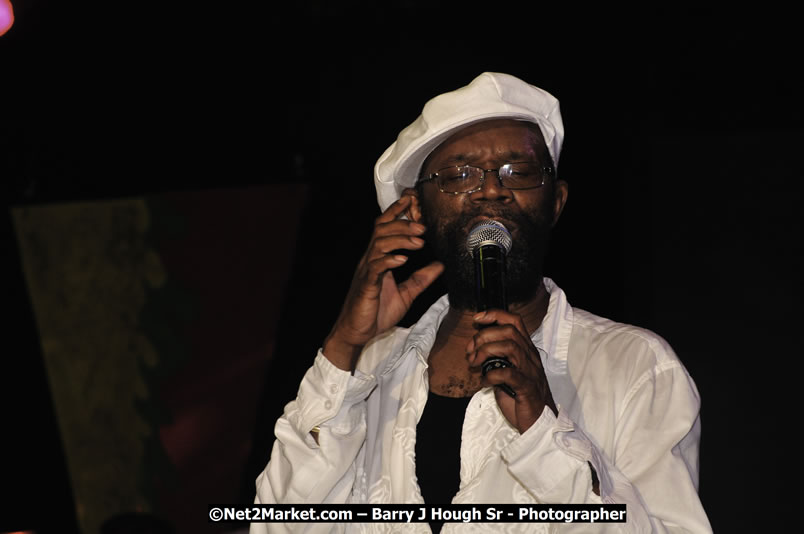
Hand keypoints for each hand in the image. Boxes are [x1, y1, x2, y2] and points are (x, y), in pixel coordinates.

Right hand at [323, 194, 443, 370]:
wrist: (357, 333)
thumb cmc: (375, 313)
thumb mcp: (406, 294)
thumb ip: (421, 279)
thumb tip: (440, 265)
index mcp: (378, 260)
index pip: (384, 229)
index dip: (395, 212)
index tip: (410, 201)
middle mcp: (369, 261)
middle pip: (382, 231)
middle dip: (402, 224)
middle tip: (423, 227)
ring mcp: (366, 273)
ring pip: (379, 245)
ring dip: (399, 240)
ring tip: (418, 242)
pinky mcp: (365, 287)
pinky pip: (375, 268)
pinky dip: (389, 261)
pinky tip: (402, 260)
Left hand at [466, 310, 556, 432]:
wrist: (539, 421)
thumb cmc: (521, 396)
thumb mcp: (508, 371)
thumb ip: (497, 359)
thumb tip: (476, 350)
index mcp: (526, 350)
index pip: (514, 321)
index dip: (495, 314)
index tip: (477, 319)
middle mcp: (530, 357)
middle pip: (509, 331)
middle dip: (484, 336)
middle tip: (470, 351)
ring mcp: (530, 371)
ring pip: (510, 347)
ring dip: (486, 351)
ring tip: (474, 363)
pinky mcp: (527, 388)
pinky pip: (509, 374)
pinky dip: (491, 375)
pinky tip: (484, 382)